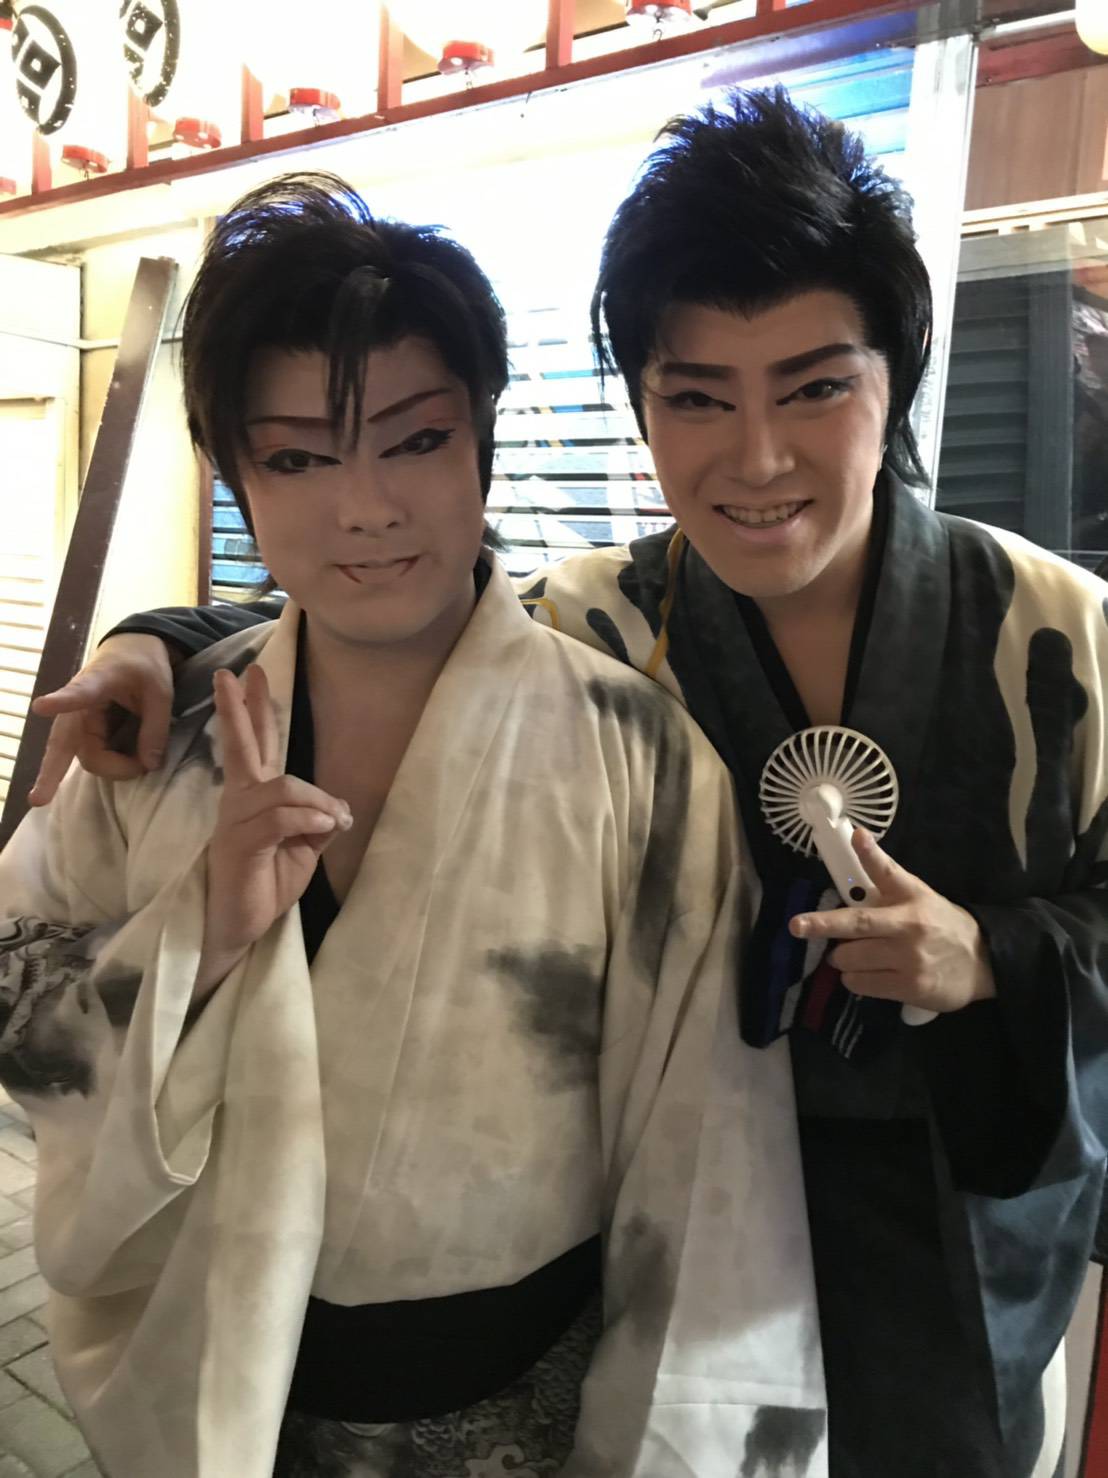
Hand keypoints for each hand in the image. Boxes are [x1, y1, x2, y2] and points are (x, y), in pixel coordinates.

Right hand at [28, 634, 179, 804]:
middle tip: (84, 788)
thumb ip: (156, 727)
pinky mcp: (86, 733)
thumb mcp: (160, 690)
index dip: (61, 701)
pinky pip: (93, 757)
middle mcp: (77, 706)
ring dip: (112, 768)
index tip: (41, 706)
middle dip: (87, 770)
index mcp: (96, 683)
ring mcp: (78, 722)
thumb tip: (148, 765)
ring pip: (86, 758)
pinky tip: (121, 772)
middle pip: (69, 747)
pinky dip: (110, 766)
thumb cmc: (143, 665)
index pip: (77, 694)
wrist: (131, 651)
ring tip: (139, 765)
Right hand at [196, 666, 351, 998]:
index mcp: (255, 798)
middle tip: (242, 670)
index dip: (255, 710)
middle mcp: (240, 801)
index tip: (250, 675)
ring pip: (283, 786)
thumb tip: (337, 807)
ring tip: (333, 821)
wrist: (237, 926)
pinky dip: (309, 818)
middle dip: (244, 707)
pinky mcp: (241, 844)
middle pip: (244, 745)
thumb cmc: (267, 885)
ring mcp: (236, 820)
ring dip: (317, 801)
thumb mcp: (305, 849)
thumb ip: (317, 821)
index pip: (256, 745)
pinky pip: (281, 816)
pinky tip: (323, 827)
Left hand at [788, 828, 994, 1015]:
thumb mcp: (916, 892)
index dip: (868, 854)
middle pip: (854, 927)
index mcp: (910, 901)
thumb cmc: (940, 923)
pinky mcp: (910, 989)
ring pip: (850, 959)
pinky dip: (855, 980)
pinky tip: (868, 974)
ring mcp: (910, 961)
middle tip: (805, 928)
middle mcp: (910, 929)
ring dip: (843, 958)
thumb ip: (884, 872)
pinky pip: (861, 985)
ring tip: (856, 955)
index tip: (854, 836)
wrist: (982, 962)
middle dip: (823, 928)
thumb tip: (858, 836)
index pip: (886, 874)